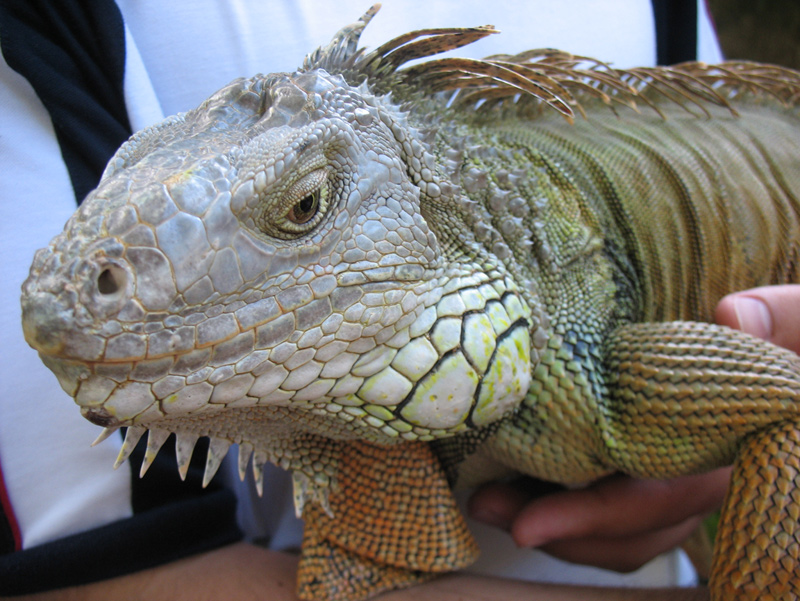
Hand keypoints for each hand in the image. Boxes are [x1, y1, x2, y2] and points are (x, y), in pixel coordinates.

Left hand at [469, 284, 799, 572]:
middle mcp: (707, 483)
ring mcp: (685, 487)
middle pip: (629, 529)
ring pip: (622, 535)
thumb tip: (731, 315)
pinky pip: (619, 517)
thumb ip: (783, 320)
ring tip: (488, 503)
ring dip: (555, 525)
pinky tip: (525, 491)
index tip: (529, 526)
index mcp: (733, 452)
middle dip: (554, 526)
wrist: (792, 365)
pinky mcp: (661, 475)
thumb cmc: (796, 343)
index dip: (595, 516)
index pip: (662, 498)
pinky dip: (572, 513)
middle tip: (487, 508)